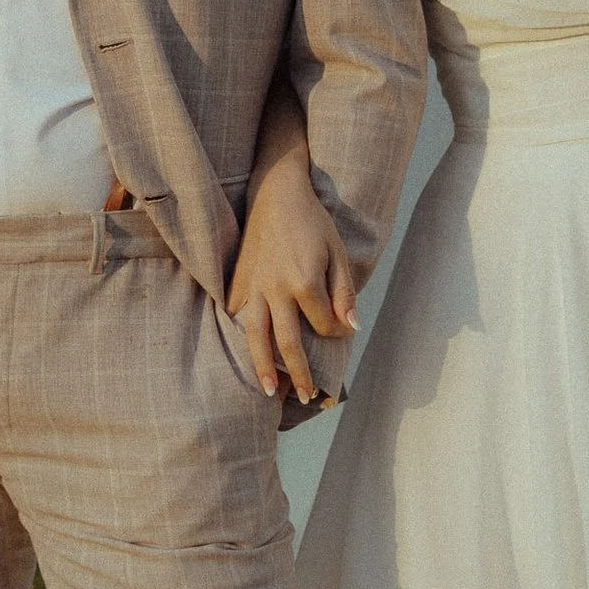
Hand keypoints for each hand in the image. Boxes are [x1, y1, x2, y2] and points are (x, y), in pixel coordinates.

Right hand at [229, 160, 355, 402]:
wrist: (277, 193)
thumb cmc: (313, 222)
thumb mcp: (338, 253)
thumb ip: (344, 292)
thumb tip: (351, 328)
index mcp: (305, 281)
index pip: (323, 323)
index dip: (336, 332)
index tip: (342, 332)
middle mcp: (277, 289)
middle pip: (287, 343)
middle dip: (299, 373)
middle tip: (306, 396)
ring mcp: (254, 286)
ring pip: (256, 336)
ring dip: (263, 366)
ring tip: (269, 390)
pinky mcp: (239, 280)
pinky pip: (238, 314)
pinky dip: (241, 335)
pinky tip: (247, 352)